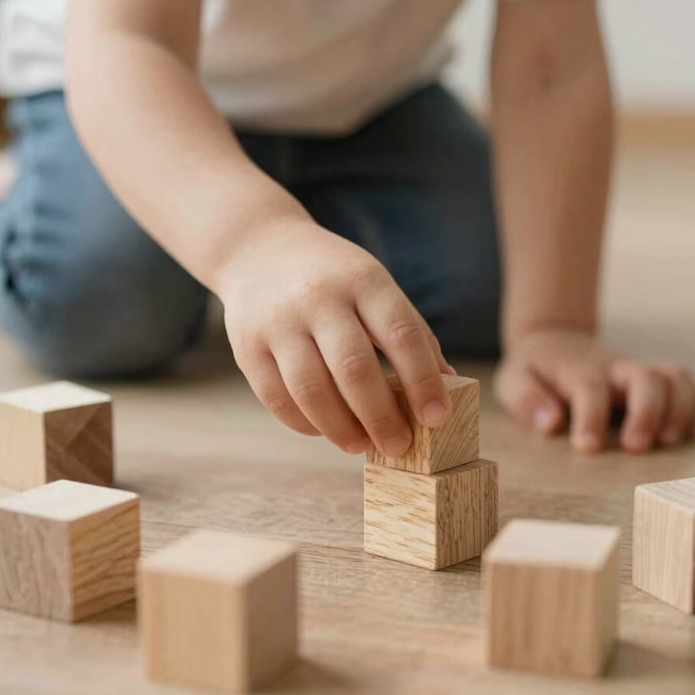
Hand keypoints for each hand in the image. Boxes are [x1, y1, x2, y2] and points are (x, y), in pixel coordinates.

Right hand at [218, 216, 454, 454]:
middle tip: (399, 446)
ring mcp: (278, 322)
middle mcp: (319, 298)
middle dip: (381, 416)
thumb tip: (447, 384)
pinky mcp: (247, 346)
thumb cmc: (334, 277)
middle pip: (354, 368)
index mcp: (363, 280)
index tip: (437, 418)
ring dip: (341, 428)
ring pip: (311, 390)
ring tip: (361, 445)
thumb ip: (410, 331)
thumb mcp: (375, 285)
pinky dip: (306, 424)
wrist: (258, 249)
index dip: (422, 381)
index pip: (400, 334)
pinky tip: (325, 430)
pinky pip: (278, 399)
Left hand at [494, 327, 694, 453]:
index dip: (590, 417)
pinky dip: (693, 408)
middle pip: (645, 377)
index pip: (589, 387)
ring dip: (679, 411)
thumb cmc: (533, 370)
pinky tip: (680, 437)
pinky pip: (687, 386)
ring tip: (668, 443)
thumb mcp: (513, 381)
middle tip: (635, 448)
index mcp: (577, 369)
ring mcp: (638, 373)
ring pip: (674, 379)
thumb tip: (549, 424)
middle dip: (646, 413)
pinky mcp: (656, 383)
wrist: (555, 341)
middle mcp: (614, 369)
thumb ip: (526, 400)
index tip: (587, 448)